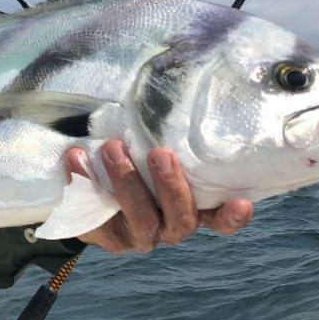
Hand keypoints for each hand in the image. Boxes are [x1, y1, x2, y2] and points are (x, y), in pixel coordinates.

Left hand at [66, 140, 252, 253]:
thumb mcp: (156, 150)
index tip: (242, 201)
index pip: (220, 219)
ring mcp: (139, 235)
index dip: (231, 216)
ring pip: (141, 218)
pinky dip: (86, 184)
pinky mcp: (106, 236)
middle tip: (160, 153)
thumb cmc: (139, 160)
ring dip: (128, 181)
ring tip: (112, 147)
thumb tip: (173, 83)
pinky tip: (76, 159)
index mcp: (192, 209)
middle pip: (181, 218)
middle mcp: (170, 226)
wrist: (92, 188)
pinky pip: (97, 218)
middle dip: (171, 185)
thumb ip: (170, 135)